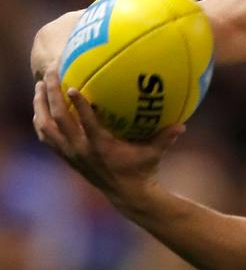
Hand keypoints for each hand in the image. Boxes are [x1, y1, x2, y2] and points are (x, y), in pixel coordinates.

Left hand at [32, 68, 185, 211]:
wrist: (126, 196)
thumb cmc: (143, 170)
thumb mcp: (155, 153)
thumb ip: (166, 138)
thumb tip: (182, 125)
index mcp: (101, 147)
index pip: (86, 123)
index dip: (78, 105)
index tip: (72, 86)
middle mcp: (81, 150)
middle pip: (58, 120)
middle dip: (51, 95)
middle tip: (49, 73)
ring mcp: (71, 154)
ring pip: (46, 128)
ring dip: (40, 106)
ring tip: (39, 86)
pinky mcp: (67, 157)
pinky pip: (46, 137)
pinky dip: (42, 121)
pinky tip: (42, 107)